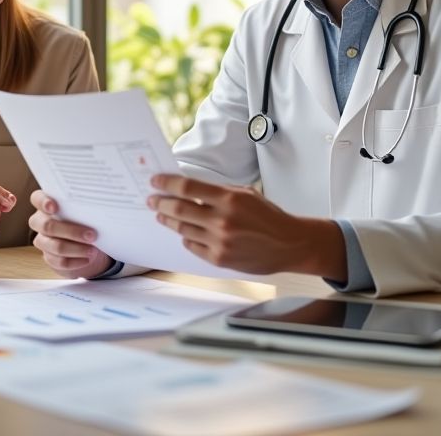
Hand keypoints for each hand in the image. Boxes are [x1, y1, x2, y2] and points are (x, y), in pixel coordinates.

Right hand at [28, 190, 114, 278]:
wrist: (85, 242)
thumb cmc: (85, 219)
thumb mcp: (85, 211)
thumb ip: (84, 207)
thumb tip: (97, 208)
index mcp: (46, 204)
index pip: (37, 199)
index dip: (43, 202)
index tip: (54, 207)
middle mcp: (40, 221)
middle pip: (47, 226)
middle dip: (71, 231)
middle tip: (92, 235)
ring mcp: (42, 240)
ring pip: (55, 246)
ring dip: (77, 249)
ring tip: (93, 250)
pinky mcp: (49, 257)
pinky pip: (59, 261)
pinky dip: (76, 261)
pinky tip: (87, 259)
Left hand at [148, 174, 345, 278]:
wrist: (289, 244)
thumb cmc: (268, 216)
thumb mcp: (245, 194)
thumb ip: (218, 191)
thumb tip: (189, 188)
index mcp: (229, 199)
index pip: (188, 188)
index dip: (167, 183)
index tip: (155, 181)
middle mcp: (222, 220)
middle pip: (179, 209)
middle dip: (160, 203)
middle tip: (151, 200)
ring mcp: (219, 241)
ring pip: (183, 229)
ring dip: (169, 221)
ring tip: (162, 215)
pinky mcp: (219, 259)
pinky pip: (192, 246)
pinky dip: (186, 237)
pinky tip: (183, 232)